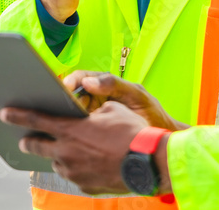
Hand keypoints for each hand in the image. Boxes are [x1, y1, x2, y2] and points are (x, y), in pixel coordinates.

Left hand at [0, 101, 146, 194]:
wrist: (148, 163)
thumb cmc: (131, 132)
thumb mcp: (111, 110)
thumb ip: (91, 112)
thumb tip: (88, 113)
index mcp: (69, 130)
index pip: (35, 120)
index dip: (17, 116)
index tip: (4, 114)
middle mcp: (66, 152)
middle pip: (37, 146)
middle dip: (28, 141)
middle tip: (24, 139)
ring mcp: (73, 172)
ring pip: (58, 162)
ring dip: (60, 155)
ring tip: (73, 150)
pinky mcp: (84, 186)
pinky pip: (75, 175)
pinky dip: (78, 167)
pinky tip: (92, 162)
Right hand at [64, 71, 187, 131]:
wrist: (159, 142)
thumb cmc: (151, 115)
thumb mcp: (136, 95)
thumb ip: (114, 85)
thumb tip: (88, 81)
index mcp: (106, 85)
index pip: (83, 78)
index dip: (72, 80)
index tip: (65, 87)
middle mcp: (97, 97)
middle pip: (73, 94)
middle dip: (63, 98)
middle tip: (59, 106)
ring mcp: (94, 114)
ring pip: (72, 112)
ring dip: (65, 115)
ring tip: (59, 119)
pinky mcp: (93, 130)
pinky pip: (78, 127)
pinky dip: (72, 129)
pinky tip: (67, 133)